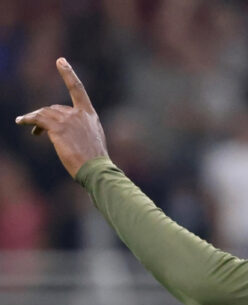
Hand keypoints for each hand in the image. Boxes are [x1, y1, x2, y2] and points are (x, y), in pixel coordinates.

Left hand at [15, 58, 107, 177]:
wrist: (96, 169)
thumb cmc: (94, 160)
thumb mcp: (92, 140)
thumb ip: (80, 128)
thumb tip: (61, 129)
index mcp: (90, 115)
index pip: (78, 89)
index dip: (68, 74)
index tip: (60, 60)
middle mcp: (79, 114)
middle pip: (55, 108)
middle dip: (45, 116)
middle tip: (37, 130)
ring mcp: (68, 119)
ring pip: (45, 113)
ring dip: (34, 119)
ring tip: (28, 127)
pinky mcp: (58, 128)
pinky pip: (38, 119)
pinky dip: (27, 119)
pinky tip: (21, 121)